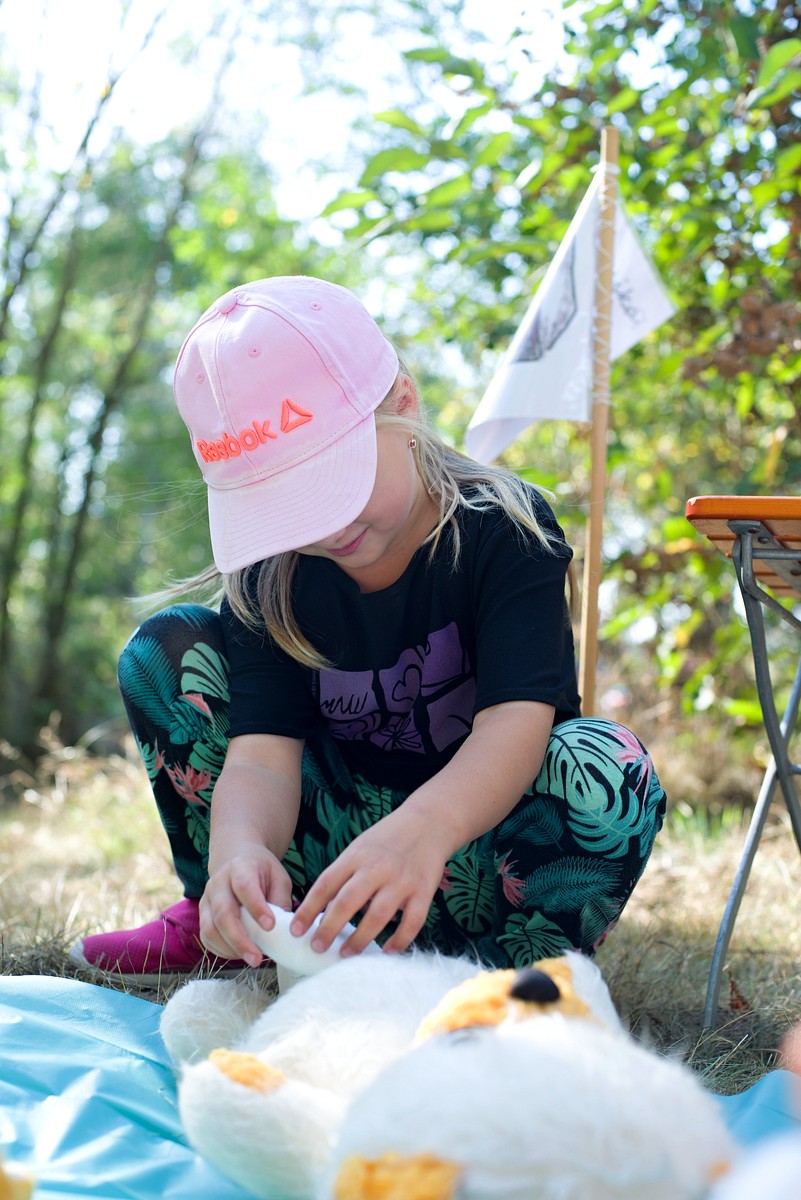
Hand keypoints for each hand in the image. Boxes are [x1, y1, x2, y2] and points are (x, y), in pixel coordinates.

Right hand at [199, 847, 293, 966]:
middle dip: (240, 939)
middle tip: (257, 959)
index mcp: (239, 868)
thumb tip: (284, 930)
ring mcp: (206, 900)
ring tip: (251, 958)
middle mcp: (218, 883)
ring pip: (210, 929)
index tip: (270, 926)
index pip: (244, 887)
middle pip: (223, 913)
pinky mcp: (202, 915)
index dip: (256, 907)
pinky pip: (206, 937)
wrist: (236, 860)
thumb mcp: (278, 878)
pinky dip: (221, 950)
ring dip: (230, 948)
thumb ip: (280, 900)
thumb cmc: (261, 872)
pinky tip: (239, 954)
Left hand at [290, 806, 449, 955]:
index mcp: (356, 856)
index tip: (296, 930)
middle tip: (317, 947)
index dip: (308, 909)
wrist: (428, 821)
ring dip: (360, 939)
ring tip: (346, 954)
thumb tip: (322, 912)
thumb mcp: (359, 849)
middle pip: (347, 902)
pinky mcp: (423, 890)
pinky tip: (388, 951)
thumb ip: (343, 876)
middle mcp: (377, 868)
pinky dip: (400, 940)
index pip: (325, 884)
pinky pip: (412, 921)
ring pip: (377, 915)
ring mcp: (401, 880)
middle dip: (328, 928)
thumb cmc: (387, 839)